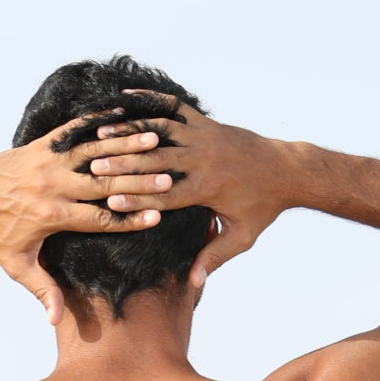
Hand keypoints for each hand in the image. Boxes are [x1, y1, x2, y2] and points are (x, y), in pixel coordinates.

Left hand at [0, 122, 171, 323]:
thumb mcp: (16, 266)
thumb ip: (41, 290)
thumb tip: (56, 321)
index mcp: (51, 216)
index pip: (99, 219)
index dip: (129, 219)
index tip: (158, 217)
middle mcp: (53, 185)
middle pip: (104, 183)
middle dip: (138, 181)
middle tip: (169, 177)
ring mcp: (48, 161)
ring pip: (94, 150)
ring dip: (126, 144)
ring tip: (155, 140)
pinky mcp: (41, 144)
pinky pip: (74, 130)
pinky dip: (98, 120)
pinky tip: (123, 113)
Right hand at [84, 96, 294, 288]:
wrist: (287, 170)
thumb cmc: (263, 208)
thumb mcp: (242, 237)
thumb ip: (215, 257)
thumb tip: (194, 283)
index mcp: (208, 188)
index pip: (165, 195)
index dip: (136, 198)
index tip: (109, 200)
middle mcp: (204, 159)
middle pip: (155, 161)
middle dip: (123, 163)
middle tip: (92, 165)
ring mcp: (205, 136)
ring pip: (160, 129)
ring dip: (129, 129)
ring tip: (101, 130)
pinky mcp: (207, 122)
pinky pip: (174, 107)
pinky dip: (150, 101)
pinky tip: (126, 97)